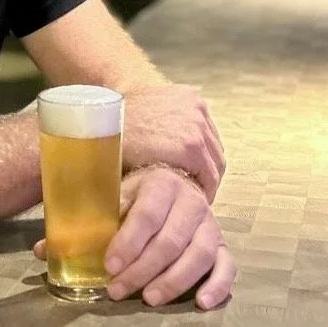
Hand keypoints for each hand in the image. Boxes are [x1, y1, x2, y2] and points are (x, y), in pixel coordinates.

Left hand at [33, 166, 235, 307]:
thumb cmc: (136, 196)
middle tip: (118, 290)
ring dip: (174, 280)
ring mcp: (209, 223)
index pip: (147, 214)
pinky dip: (217, 285)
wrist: (173, 184)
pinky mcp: (221, 244)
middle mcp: (190, 201)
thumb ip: (85, 222)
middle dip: (143, 268)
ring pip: (199, 254)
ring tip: (150, 299)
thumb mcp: (112, 198)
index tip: (109, 264)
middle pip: (171, 239)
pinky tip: (201, 302)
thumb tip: (44, 250)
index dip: (128, 241)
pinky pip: (227, 265)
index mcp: (160, 183)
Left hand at [122, 84, 224, 201]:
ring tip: (188, 169)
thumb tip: (147, 232)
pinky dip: (201, 138)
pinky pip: (206, 126)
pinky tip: (186, 148)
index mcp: (188, 149)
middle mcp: (197, 128)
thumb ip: (149, 198)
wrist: (111, 95)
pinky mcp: (193, 98)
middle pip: (216, 164)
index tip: (191, 203)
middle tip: (191, 188)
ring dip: (205, 159)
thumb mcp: (130, 176)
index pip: (210, 183)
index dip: (202, 197)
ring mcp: (197, 110)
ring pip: (214, 144)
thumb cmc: (114, 137)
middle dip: (206, 179)